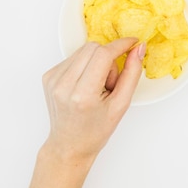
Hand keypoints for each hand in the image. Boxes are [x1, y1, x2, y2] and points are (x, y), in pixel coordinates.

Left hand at [30, 38, 145, 187]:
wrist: (70, 144)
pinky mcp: (48, 76)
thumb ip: (132, 73)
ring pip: (83, 50)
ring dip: (96, 61)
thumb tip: (138, 48)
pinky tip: (86, 84)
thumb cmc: (97, 129)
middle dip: (108, 58)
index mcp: (83, 94)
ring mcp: (52, 79)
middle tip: (111, 81)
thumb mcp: (122, 104)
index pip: (103, 54)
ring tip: (97, 85)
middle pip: (93, 48)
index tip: (133, 43)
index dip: (121, 45)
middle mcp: (63, 84)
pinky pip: (74, 57)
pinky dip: (85, 65)